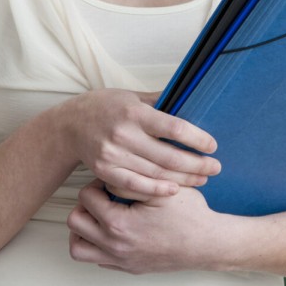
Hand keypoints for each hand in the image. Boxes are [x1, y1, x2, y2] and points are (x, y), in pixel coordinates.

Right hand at [60, 89, 220, 200]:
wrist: (69, 125)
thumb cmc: (106, 106)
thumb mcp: (133, 96)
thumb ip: (160, 100)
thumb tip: (191, 95)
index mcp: (135, 112)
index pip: (174, 128)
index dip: (197, 138)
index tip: (212, 145)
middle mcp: (124, 134)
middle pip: (168, 156)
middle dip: (196, 164)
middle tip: (216, 167)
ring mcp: (113, 155)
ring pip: (155, 173)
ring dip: (183, 179)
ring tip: (202, 179)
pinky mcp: (104, 172)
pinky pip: (134, 186)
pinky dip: (156, 190)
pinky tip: (174, 190)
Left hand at [67, 180, 226, 273]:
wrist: (207, 243)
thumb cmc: (189, 215)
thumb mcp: (164, 187)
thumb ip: (134, 179)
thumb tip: (112, 173)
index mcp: (119, 223)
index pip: (87, 198)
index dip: (97, 182)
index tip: (112, 179)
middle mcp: (114, 245)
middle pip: (76, 223)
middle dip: (85, 204)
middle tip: (103, 195)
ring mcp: (120, 260)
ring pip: (79, 248)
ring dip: (85, 228)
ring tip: (102, 214)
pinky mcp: (128, 267)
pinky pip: (97, 259)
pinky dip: (98, 244)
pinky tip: (115, 229)